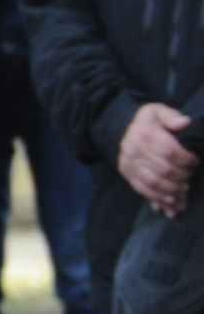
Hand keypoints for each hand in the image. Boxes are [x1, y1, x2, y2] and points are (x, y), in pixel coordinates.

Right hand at [119, 102, 195, 217]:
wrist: (118, 129)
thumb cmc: (144, 121)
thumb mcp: (156, 111)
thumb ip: (171, 116)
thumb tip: (185, 123)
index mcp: (146, 134)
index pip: (169, 151)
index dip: (186, 160)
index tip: (195, 162)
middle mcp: (136, 151)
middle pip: (163, 170)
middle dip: (181, 177)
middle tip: (190, 177)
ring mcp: (130, 164)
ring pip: (153, 182)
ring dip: (172, 190)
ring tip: (184, 191)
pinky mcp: (127, 174)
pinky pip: (142, 189)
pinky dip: (157, 198)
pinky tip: (169, 203)